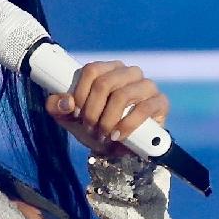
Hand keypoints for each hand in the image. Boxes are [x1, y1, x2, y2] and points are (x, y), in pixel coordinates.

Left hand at [46, 61, 170, 158]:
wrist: (118, 148)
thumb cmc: (95, 127)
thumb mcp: (71, 119)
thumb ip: (58, 107)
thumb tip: (65, 102)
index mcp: (108, 69)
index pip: (91, 70)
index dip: (80, 94)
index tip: (75, 113)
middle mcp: (129, 72)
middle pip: (104, 83)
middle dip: (92, 112)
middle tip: (90, 128)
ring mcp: (147, 86)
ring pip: (122, 96)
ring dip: (106, 120)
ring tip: (103, 135)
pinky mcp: (160, 102)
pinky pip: (143, 109)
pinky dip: (126, 125)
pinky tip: (117, 136)